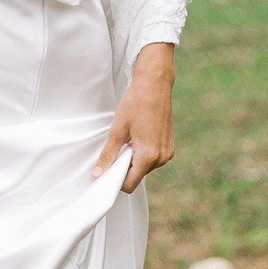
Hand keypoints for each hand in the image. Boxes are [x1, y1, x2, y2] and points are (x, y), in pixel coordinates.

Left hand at [96, 44, 174, 193]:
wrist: (155, 84)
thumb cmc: (136, 103)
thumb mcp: (117, 130)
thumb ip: (108, 155)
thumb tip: (98, 175)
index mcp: (149, 155)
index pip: (129, 184)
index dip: (116, 180)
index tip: (107, 169)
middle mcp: (162, 158)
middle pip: (137, 176)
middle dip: (125, 167)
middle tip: (118, 146)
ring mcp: (168, 153)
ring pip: (144, 168)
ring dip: (134, 159)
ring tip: (130, 138)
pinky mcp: (170, 147)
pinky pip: (152, 159)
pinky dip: (143, 153)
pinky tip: (139, 136)